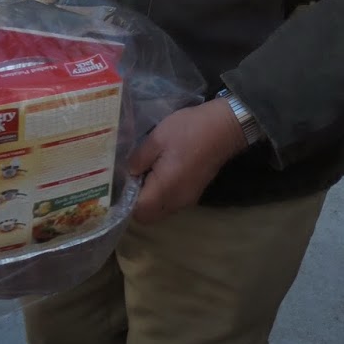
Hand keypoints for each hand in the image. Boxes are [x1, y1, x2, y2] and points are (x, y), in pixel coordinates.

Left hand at [127, 100, 247, 225]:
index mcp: (165, 189)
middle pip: (149, 216)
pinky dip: (162, 194)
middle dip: (137, 203)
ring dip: (150, 198)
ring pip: (161, 210)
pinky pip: (171, 202)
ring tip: (145, 172)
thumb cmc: (188, 131)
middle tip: (132, 178)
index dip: (126, 203)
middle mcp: (177, 201)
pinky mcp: (194, 192)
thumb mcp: (157, 138)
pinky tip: (160, 171)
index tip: (120, 185)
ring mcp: (188, 198)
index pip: (138, 213)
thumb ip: (139, 159)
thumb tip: (129, 173)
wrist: (223, 127)